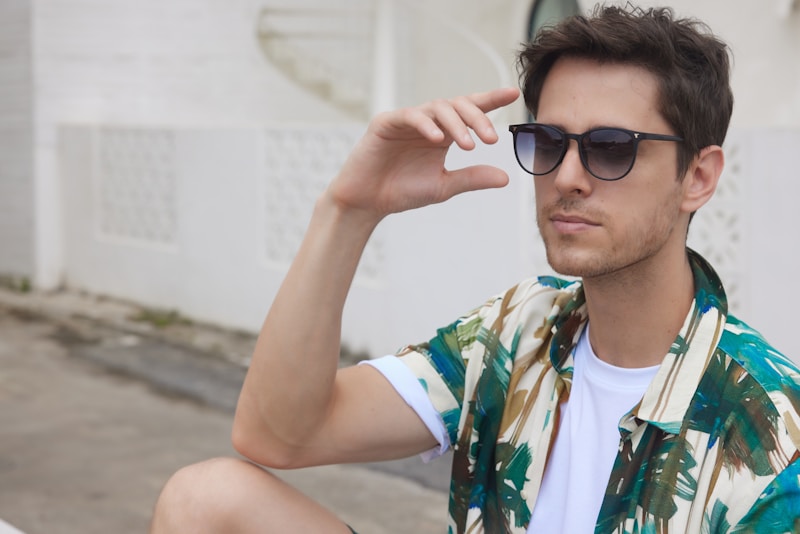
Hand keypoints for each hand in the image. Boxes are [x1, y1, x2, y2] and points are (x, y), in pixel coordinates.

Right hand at [326, 87, 519, 222]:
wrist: (368, 202)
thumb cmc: (402, 191)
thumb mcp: (444, 186)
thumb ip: (472, 178)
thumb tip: (505, 178)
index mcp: (443, 133)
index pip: (469, 110)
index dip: (490, 100)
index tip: (513, 94)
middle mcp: (427, 122)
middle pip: (458, 105)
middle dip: (477, 118)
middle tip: (491, 138)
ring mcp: (407, 120)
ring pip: (438, 107)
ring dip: (457, 124)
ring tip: (468, 145)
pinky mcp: (386, 122)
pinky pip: (410, 115)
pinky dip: (426, 124)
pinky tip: (438, 138)